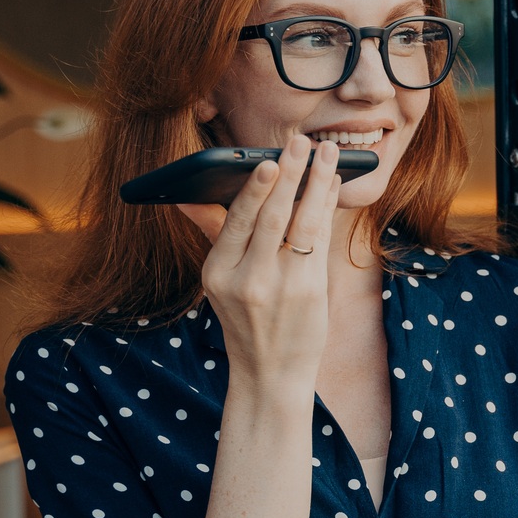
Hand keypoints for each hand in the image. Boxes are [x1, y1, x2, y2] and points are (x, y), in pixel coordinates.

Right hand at [177, 134, 341, 393]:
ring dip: (317, 184)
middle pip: (272, 217)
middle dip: (289, 175)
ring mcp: (283, 287)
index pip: (237, 222)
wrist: (270, 374)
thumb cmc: (245, 320)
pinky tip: (332, 186)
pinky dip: (327, 208)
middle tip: (301, 143)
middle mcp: (249, 280)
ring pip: (303, 223)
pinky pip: (321, 239)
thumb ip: (214, 234)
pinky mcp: (310, 291)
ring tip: (327, 154)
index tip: (267, 162)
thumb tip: (186, 196)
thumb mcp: (219, 283)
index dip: (254, 190)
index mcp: (218, 273)